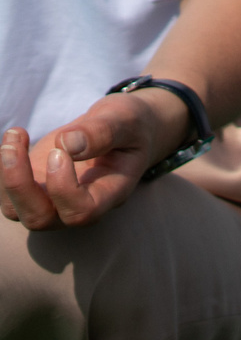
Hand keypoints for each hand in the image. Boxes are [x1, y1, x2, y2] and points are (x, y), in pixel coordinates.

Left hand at [0, 91, 183, 230]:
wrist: (122, 128)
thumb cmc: (129, 126)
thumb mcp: (125, 121)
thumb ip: (102, 132)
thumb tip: (66, 144)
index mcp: (109, 194)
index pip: (81, 212)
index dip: (62, 188)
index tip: (59, 151)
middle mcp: (80, 205)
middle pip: (40, 219)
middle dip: (19, 185)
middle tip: (15, 144)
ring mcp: (54, 200)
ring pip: (16, 210)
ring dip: (6, 176)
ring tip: (13, 138)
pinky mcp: (35, 187)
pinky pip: (7, 193)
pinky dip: (3, 168)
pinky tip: (17, 136)